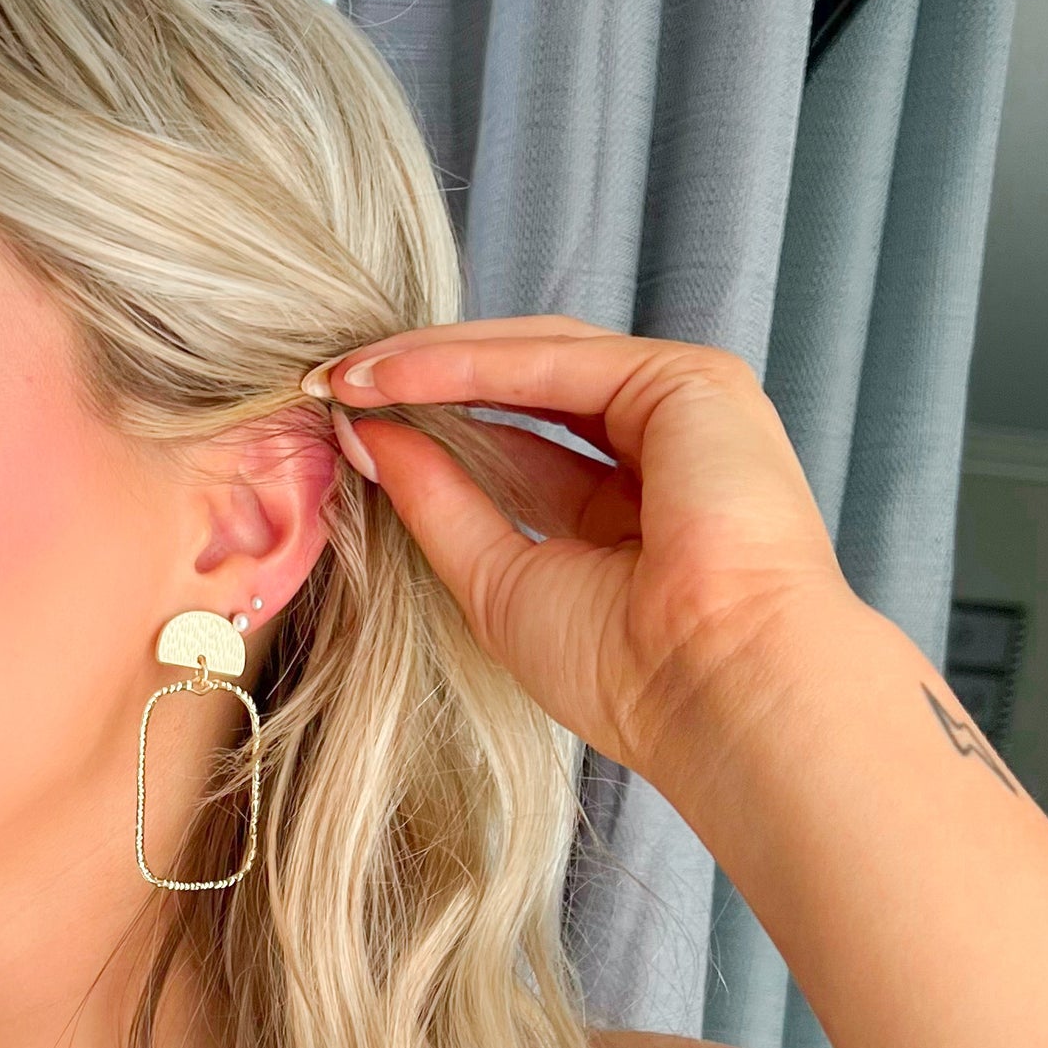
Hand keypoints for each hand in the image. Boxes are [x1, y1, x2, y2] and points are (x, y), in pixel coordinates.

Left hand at [310, 317, 859, 783]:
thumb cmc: (625, 671)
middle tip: (330, 384)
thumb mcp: (499, 579)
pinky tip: (393, 374)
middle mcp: (663, 449)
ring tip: (346, 375)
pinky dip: (469, 362)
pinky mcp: (691, 381)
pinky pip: (556, 360)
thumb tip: (368, 436)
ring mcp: (684, 408)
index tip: (345, 427)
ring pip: (537, 358)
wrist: (716, 689)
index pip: (520, 442)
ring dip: (434, 360)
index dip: (433, 428)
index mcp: (633, 508)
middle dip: (425, 380)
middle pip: (525, 386)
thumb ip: (440, 503)